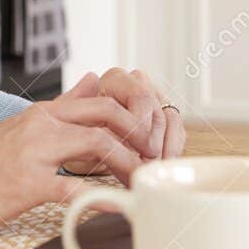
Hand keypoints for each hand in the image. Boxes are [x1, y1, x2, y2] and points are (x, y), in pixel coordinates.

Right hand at [0, 79, 162, 235]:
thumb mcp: (24, 125)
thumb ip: (63, 105)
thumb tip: (94, 79)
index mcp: (45, 112)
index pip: (102, 100)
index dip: (135, 118)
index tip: (152, 141)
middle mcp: (42, 124)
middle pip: (107, 113)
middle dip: (140, 134)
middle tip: (157, 158)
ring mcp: (34, 151)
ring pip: (97, 143)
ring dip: (130, 163)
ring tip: (145, 182)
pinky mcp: (26, 183)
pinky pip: (73, 189)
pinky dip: (101, 199)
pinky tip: (117, 209)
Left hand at [58, 67, 185, 174]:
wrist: (81, 150)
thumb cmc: (76, 134)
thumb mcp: (71, 121)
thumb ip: (77, 100)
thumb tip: (91, 77)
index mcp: (115, 79)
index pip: (140, 96)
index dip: (141, 126)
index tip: (138, 150)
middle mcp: (139, 85)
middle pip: (157, 111)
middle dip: (152, 142)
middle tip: (145, 165)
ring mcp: (154, 100)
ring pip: (171, 120)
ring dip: (164, 149)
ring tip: (152, 170)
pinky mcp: (165, 118)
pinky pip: (177, 132)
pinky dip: (172, 151)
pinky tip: (163, 165)